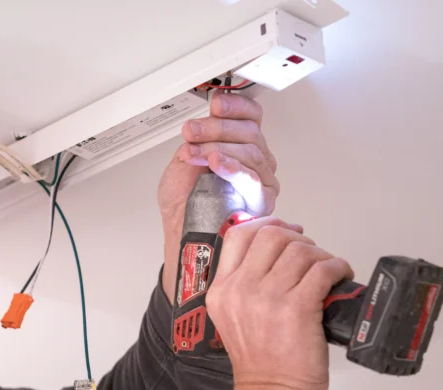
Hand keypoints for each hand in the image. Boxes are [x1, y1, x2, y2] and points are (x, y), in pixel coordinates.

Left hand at [158, 93, 279, 302]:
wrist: (181, 233)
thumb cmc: (184, 202)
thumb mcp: (183, 160)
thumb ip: (196, 139)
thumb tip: (204, 122)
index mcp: (239, 144)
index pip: (251, 114)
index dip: (235, 105)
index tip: (215, 103)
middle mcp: (255, 160)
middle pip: (249, 130)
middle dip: (216, 128)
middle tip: (191, 132)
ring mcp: (261, 179)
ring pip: (251, 151)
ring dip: (217, 146)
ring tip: (195, 151)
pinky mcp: (262, 201)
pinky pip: (254, 179)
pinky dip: (233, 167)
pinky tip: (216, 163)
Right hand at [207, 218, 352, 389]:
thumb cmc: (259, 364)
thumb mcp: (234, 318)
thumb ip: (245, 287)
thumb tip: (280, 256)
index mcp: (222, 290)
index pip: (238, 235)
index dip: (267, 225)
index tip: (286, 231)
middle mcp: (241, 289)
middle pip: (271, 235)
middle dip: (298, 238)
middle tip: (311, 254)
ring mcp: (268, 297)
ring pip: (301, 249)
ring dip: (321, 254)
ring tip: (329, 270)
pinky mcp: (298, 308)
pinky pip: (323, 269)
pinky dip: (338, 267)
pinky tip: (341, 277)